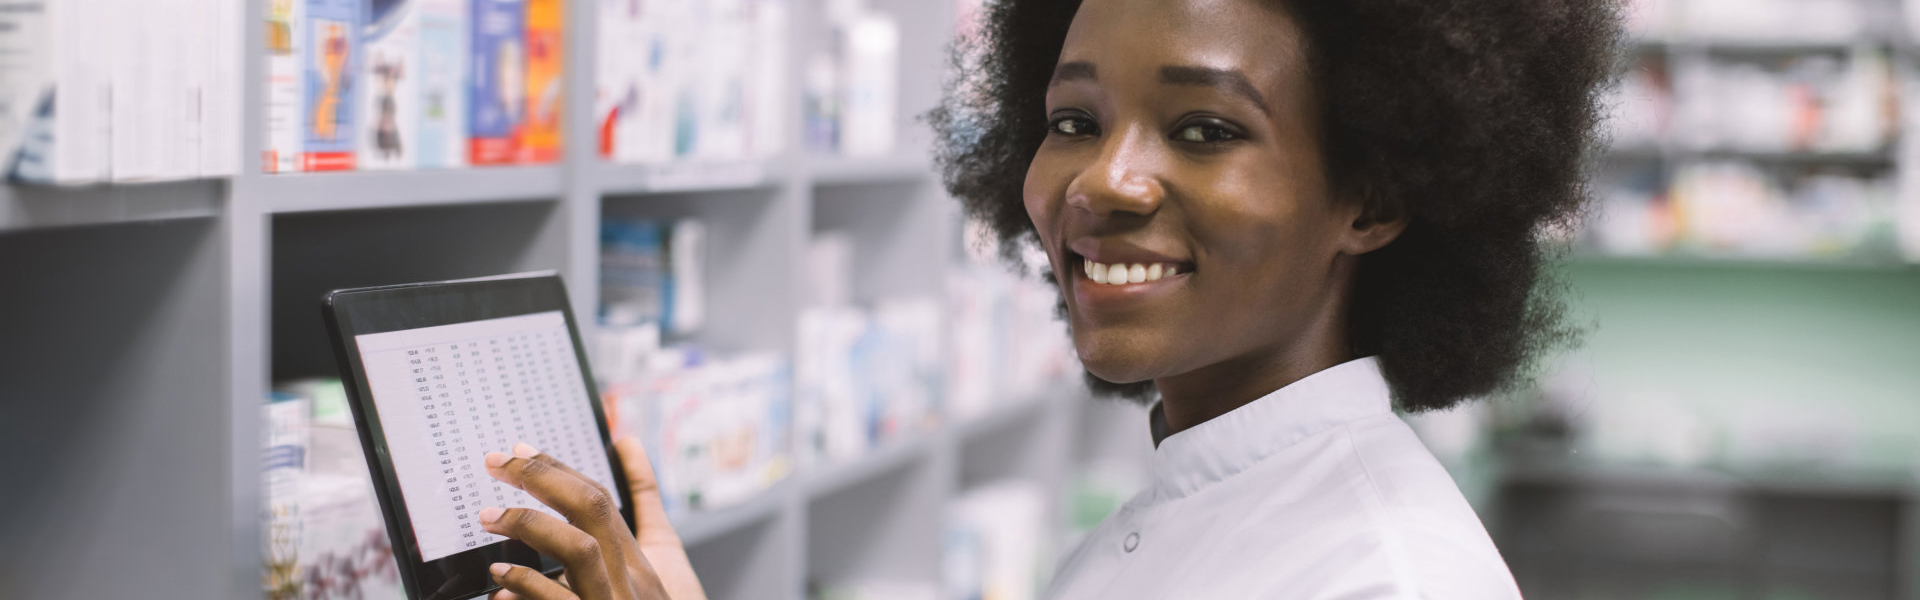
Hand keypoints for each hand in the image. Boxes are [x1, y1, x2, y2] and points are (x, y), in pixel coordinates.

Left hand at [478, 440, 706, 599]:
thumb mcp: (659, 557)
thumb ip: (643, 500)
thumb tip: (628, 442)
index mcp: (639, 562)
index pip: (599, 499)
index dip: (557, 469)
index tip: (518, 452)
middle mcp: (630, 582)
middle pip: (592, 511)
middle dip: (542, 479)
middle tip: (497, 463)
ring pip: (581, 551)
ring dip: (531, 527)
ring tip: (489, 518)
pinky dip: (528, 590)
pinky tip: (499, 583)